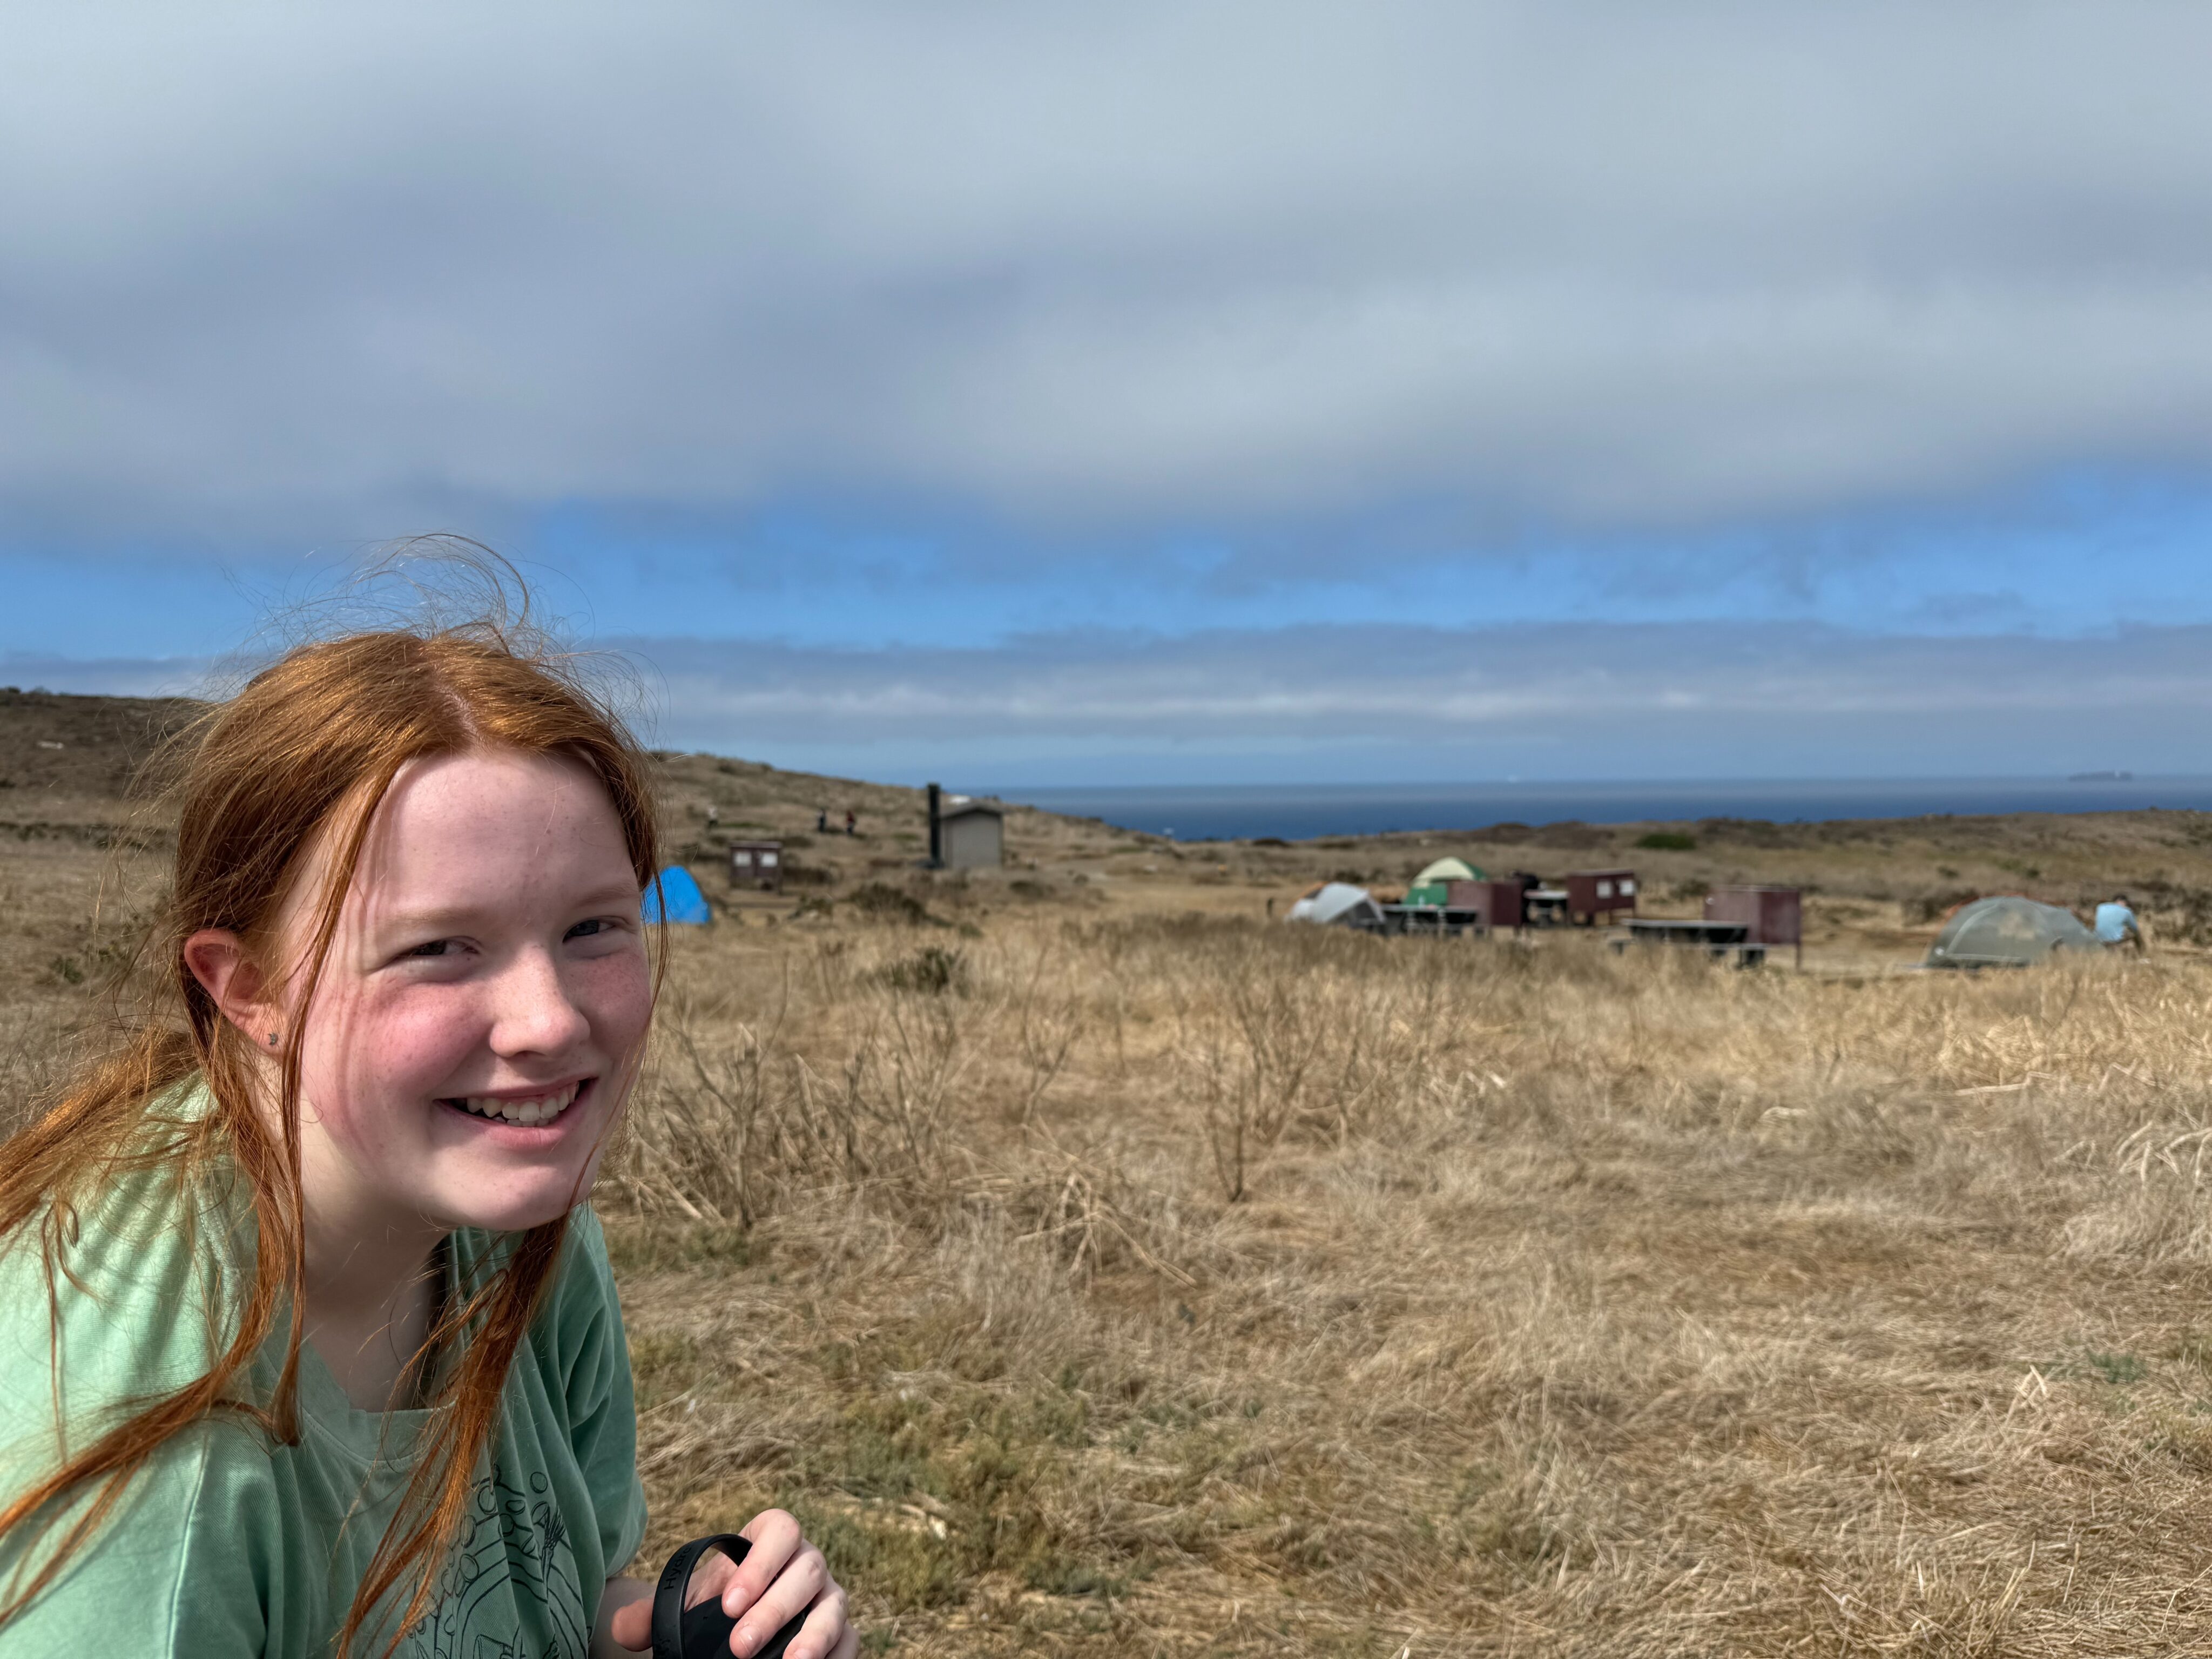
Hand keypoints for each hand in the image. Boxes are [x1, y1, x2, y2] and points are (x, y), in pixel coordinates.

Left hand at [603, 1510, 854, 1658]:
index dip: (760, 1562)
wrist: (736, 1625)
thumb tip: (627, 1629)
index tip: (728, 1603)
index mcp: (772, 1541)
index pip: (781, 1529)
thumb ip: (654, 1612)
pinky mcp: (841, 1632)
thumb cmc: (716, 1606)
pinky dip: (836, 1655)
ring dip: (813, 1635)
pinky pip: (850, 1639)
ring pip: (833, 1605)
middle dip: (774, 1608)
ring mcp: (828, 1598)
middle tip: (740, 1646)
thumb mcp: (688, 1603)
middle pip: (807, 1569)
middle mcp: (808, 1563)